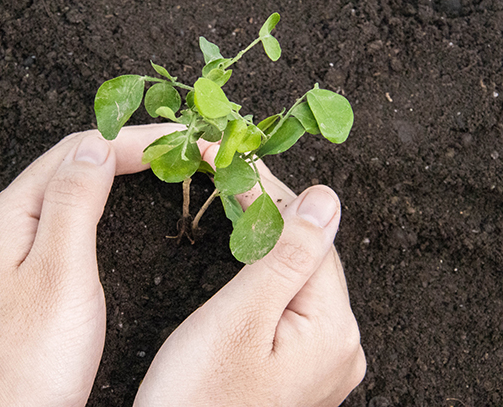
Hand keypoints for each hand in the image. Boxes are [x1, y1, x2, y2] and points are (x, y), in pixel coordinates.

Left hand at [0, 124, 194, 406]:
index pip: (77, 151)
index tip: (178, 142)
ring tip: (149, 166)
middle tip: (172, 150)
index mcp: (8, 214)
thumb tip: (96, 148)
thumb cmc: (31, 359)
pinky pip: (52, 219)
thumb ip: (76, 202)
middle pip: (66, 165)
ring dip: (106, 173)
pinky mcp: (9, 274)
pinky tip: (103, 207)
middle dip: (122, 150)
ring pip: (60, 190)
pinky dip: (89, 203)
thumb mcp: (62, 271)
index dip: (132, 141)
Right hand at [134, 145, 365, 406]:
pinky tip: (244, 254)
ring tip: (228, 199)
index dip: (268, 191)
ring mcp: (322, 361)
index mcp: (332, 330)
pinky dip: (265, 273)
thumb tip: (326, 200)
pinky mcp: (299, 368)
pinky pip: (289, 305)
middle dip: (265, 211)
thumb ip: (288, 258)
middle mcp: (340, 346)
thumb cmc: (199, 397)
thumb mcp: (241, 319)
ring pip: (297, 278)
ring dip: (264, 237)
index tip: (225, 156)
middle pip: (307, 256)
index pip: (309, 236)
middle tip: (222, 171)